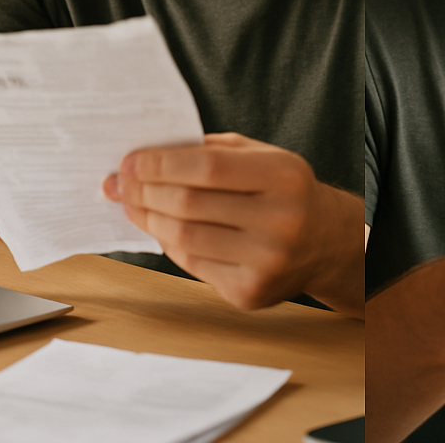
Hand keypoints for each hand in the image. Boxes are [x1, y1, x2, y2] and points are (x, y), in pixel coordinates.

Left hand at [103, 132, 364, 312]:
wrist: (325, 241)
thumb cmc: (284, 190)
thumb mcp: (262, 156)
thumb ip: (212, 152)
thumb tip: (148, 157)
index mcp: (283, 177)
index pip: (208, 168)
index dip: (162, 164)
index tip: (130, 161)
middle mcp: (279, 221)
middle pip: (190, 205)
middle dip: (145, 191)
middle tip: (119, 183)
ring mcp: (265, 262)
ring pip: (185, 239)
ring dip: (148, 219)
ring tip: (130, 204)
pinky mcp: (250, 293)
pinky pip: (193, 266)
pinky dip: (169, 244)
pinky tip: (158, 228)